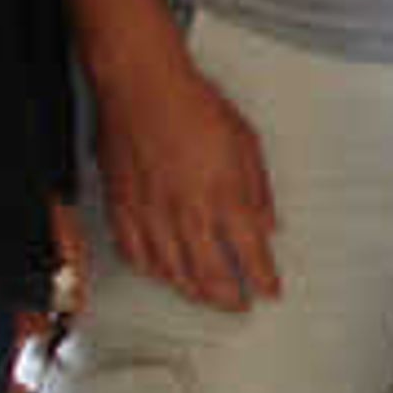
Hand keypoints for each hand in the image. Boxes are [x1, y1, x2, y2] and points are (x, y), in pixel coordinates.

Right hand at [90, 46, 279, 309]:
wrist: (142, 86)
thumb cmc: (194, 105)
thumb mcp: (247, 143)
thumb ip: (258, 190)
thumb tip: (268, 224)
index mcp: (226, 198)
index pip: (251, 255)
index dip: (263, 279)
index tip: (270, 291)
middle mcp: (189, 213)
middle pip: (211, 275)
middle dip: (229, 298)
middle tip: (239, 306)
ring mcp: (151, 214)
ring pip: (171, 272)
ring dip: (192, 291)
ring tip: (205, 297)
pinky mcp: (121, 207)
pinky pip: (134, 253)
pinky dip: (150, 270)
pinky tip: (160, 273)